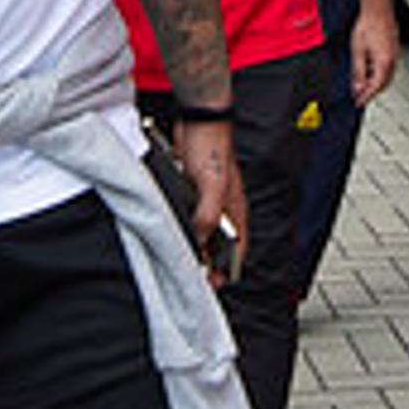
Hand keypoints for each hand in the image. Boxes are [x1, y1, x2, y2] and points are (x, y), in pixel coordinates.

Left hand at [172, 118, 247, 281]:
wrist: (198, 124)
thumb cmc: (213, 149)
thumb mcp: (213, 186)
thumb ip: (208, 215)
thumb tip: (199, 239)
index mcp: (235, 212)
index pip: (237, 251)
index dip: (226, 270)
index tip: (213, 284)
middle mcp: (223, 211)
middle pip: (217, 247)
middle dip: (206, 263)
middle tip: (191, 275)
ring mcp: (207, 204)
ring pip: (202, 234)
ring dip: (193, 247)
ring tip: (180, 260)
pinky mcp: (193, 196)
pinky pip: (188, 219)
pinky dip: (182, 229)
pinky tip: (171, 233)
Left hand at [347, 6, 398, 106]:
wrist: (378, 10)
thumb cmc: (368, 25)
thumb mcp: (357, 51)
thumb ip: (358, 71)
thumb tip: (358, 87)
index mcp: (383, 62)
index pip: (376, 86)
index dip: (366, 96)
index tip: (358, 102)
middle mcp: (392, 60)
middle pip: (383, 84)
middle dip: (371, 92)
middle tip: (359, 96)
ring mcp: (394, 55)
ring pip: (386, 77)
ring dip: (375, 83)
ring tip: (362, 85)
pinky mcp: (393, 50)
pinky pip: (387, 68)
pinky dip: (378, 74)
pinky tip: (369, 71)